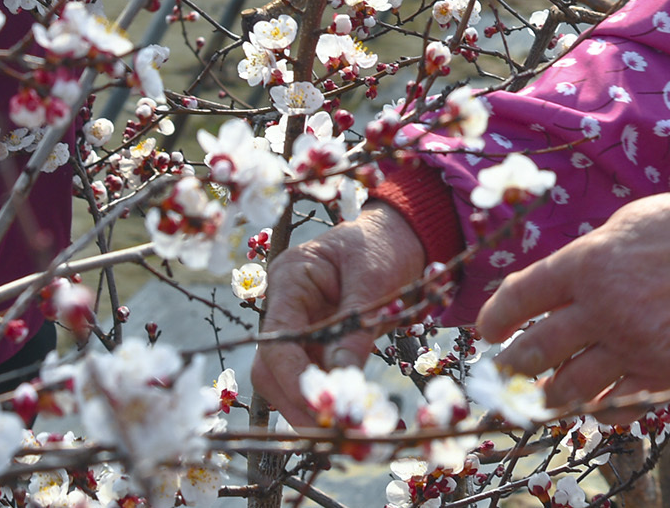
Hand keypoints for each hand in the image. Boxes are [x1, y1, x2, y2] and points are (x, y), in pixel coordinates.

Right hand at [255, 204, 430, 426]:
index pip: (276, 339)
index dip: (293, 377)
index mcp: (289, 279)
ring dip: (313, 409)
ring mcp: (297, 329)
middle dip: (299, 402)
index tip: (321, 404)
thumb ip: (355, 327)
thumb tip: (342, 379)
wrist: (398, 238)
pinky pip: (313, 380)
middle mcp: (284, 308)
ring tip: (349, 431)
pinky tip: (352, 418)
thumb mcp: (375, 279)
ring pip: (287, 382)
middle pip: (271, 368)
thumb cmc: (383, 246)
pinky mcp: (315, 346)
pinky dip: (329, 401)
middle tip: (335, 431)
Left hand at [475, 190, 669, 414]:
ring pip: (568, 389)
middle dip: (512, 367)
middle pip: (534, 352)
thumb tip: (550, 290)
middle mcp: (600, 308)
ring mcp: (630, 344)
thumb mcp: (619, 228)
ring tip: (540, 399)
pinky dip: (601, 409)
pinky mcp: (662, 371)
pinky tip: (595, 407)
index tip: (487, 332)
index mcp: (584, 264)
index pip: (519, 298)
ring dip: (547, 398)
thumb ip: (582, 263)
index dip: (494, 319)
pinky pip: (619, 405)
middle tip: (505, 373)